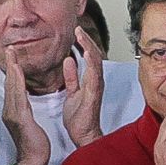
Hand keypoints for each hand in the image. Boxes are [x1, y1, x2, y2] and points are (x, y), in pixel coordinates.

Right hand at [1, 50, 51, 164]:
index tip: (13, 57)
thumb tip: (24, 105)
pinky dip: (17, 82)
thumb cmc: (34, 146)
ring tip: (12, 54)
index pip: (13, 87)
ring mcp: (14, 114)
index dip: (12, 71)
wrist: (33, 162)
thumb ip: (25, 113)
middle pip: (10, 83)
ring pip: (12, 87)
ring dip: (12, 69)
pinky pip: (18, 96)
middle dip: (10, 65)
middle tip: (9, 48)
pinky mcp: (20, 118)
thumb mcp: (30, 125)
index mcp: (14, 112)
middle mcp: (10, 111)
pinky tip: (17, 71)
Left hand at [61, 27, 106, 148]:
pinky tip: (86, 53)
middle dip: (86, 40)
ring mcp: (96, 87)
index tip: (76, 31)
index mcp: (90, 80)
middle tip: (77, 28)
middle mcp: (95, 81)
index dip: (84, 43)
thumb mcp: (72, 93)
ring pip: (96, 62)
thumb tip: (69, 60)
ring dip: (88, 47)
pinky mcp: (93, 95)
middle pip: (95, 55)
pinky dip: (91, 63)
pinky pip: (94, 76)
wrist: (83, 135)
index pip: (89, 57)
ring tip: (81, 35)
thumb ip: (72, 77)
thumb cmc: (80, 118)